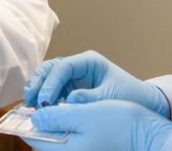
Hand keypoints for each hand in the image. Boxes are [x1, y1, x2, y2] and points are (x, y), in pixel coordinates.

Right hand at [23, 51, 167, 115]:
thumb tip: (69, 101)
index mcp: (89, 61)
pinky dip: (44, 98)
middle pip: (50, 68)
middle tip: (29, 100)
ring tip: (28, 105)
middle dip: (38, 82)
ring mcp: (74, 77)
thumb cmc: (131, 95)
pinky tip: (37, 109)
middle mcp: (78, 66)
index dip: (51, 83)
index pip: (63, 67)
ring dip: (37, 90)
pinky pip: (53, 91)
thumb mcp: (111, 97)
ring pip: (48, 78)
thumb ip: (89, 98)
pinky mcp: (71, 89)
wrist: (143, 103)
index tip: (45, 101)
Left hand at [24, 100, 171, 150]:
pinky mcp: (90, 149)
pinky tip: (71, 112)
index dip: (27, 121)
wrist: (147, 134)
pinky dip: (66, 126)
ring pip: (57, 138)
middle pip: (45, 140)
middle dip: (41, 121)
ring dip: (53, 122)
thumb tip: (34, 118)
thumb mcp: (84, 114)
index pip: (36, 139)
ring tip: (56, 103)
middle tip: (42, 100)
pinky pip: (69, 139)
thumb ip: (56, 118)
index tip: (25, 105)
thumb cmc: (119, 124)